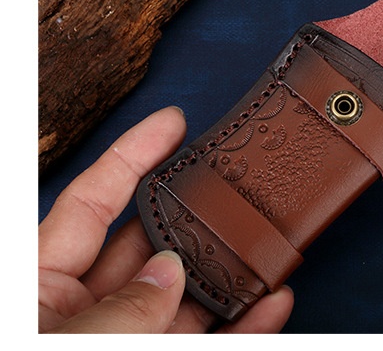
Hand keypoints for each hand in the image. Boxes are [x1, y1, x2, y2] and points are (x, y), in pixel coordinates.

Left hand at [38, 106, 293, 332]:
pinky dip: (246, 325)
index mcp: (41, 289)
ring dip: (230, 274)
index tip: (172, 122)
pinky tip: (273, 304)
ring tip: (265, 245)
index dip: (132, 155)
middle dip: (195, 217)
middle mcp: (88, 310)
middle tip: (233, 187)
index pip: (91, 202)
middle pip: (151, 246)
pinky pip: (213, 340)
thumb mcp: (72, 341)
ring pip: (189, 297)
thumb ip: (121, 308)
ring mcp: (131, 339)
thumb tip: (170, 271)